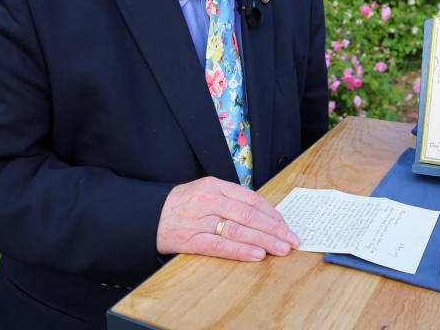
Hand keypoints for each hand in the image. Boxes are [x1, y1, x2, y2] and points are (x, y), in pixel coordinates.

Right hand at [156, 176, 300, 261]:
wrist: (148, 215)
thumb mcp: (205, 191)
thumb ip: (231, 199)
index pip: (252, 199)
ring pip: (238, 230)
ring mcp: (199, 220)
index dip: (273, 213)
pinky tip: (257, 254)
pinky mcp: (190, 239)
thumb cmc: (181, 205)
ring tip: (281, 249)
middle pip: (250, 215)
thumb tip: (263, 215)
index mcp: (215, 185)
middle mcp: (208, 200)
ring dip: (264, 241)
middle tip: (291, 240)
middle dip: (275, 229)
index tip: (286, 225)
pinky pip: (220, 246)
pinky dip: (240, 251)